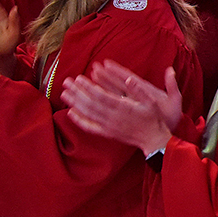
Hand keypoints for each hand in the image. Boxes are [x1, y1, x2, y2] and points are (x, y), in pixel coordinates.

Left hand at [59, 64, 179, 153]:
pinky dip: (79, 120)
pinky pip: (90, 127)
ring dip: (75, 103)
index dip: (88, 87)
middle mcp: (113, 117)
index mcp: (123, 107)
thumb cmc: (152, 118)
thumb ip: (138, 89)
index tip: (79, 78)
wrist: (152, 139)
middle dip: (77, 92)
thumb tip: (128, 78)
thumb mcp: (151, 101)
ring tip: (64, 94)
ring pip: (88, 114)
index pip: (100, 96)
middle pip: (90, 103)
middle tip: (66, 82)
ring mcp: (108, 126)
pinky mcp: (106, 133)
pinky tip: (71, 113)